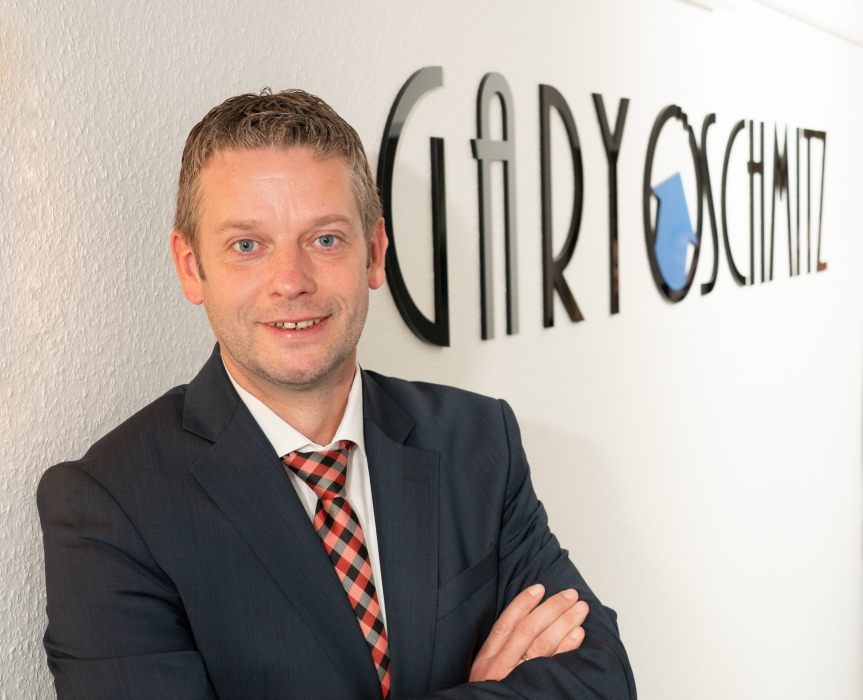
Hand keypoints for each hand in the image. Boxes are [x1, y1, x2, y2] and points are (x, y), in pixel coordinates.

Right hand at [469, 584, 588, 681]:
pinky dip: (566, 646)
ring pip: (541, 643)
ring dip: (563, 622)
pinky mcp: (530, 690)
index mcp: (485, 661)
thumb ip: (500, 655)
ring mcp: (515, 679)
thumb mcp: (484, 679)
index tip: (540, 588)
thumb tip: (527, 627)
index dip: (523, 603)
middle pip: (528, 629)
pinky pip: (552, 665)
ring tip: (579, 609)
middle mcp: (499, 668)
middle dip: (551, 608)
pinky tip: (578, 634)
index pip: (506, 624)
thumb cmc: (488, 699)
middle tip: (570, 595)